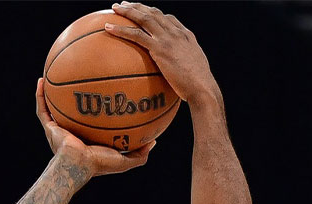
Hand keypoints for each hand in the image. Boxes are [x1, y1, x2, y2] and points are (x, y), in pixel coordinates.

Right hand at [36, 79, 154, 176]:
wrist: (76, 166)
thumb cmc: (98, 164)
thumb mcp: (124, 160)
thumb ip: (139, 154)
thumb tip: (153, 142)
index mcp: (88, 138)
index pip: (91, 119)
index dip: (95, 107)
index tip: (103, 91)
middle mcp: (72, 131)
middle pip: (72, 108)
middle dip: (75, 94)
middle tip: (80, 76)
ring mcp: (58, 128)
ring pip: (54, 105)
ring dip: (53, 90)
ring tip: (54, 71)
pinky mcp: (49, 126)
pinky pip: (42, 107)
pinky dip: (40, 95)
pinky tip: (41, 80)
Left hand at [105, 3, 220, 107]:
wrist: (202, 88)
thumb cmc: (199, 87)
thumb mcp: (195, 71)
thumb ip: (184, 66)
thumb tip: (176, 75)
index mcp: (186, 36)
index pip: (168, 19)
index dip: (154, 13)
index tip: (144, 12)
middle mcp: (177, 33)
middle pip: (154, 13)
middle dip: (138, 6)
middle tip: (124, 4)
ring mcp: (168, 39)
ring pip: (144, 18)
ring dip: (128, 10)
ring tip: (114, 8)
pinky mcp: (159, 49)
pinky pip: (136, 35)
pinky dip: (121, 29)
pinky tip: (109, 28)